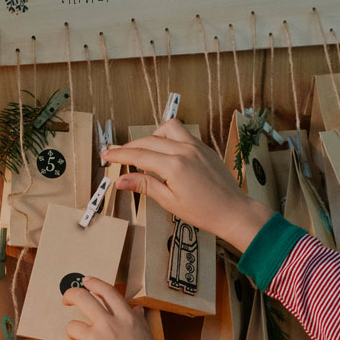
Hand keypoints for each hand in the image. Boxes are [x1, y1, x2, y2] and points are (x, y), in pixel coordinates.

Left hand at [62, 277, 165, 339]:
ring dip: (76, 336)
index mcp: (127, 318)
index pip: (107, 291)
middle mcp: (109, 323)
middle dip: (70, 294)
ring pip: (72, 326)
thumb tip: (136, 309)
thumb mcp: (148, 339)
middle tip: (66, 299)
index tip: (86, 281)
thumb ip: (138, 322)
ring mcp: (94, 338)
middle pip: (82, 297)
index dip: (94, 283)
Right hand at [101, 118, 272, 251]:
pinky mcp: (205, 147)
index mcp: (175, 166)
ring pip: (168, 127)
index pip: (139, 155)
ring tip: (146, 152)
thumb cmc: (205, 212)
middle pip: (149, 140)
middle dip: (131, 146)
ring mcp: (197, 146)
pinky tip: (166, 153)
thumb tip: (122, 180)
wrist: (233, 211)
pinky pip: (183, 133)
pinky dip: (170, 138)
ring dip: (153, 135)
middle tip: (118, 155)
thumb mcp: (170, 202)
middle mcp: (185, 150)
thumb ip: (145, 185)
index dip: (119, 154)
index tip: (106, 155)